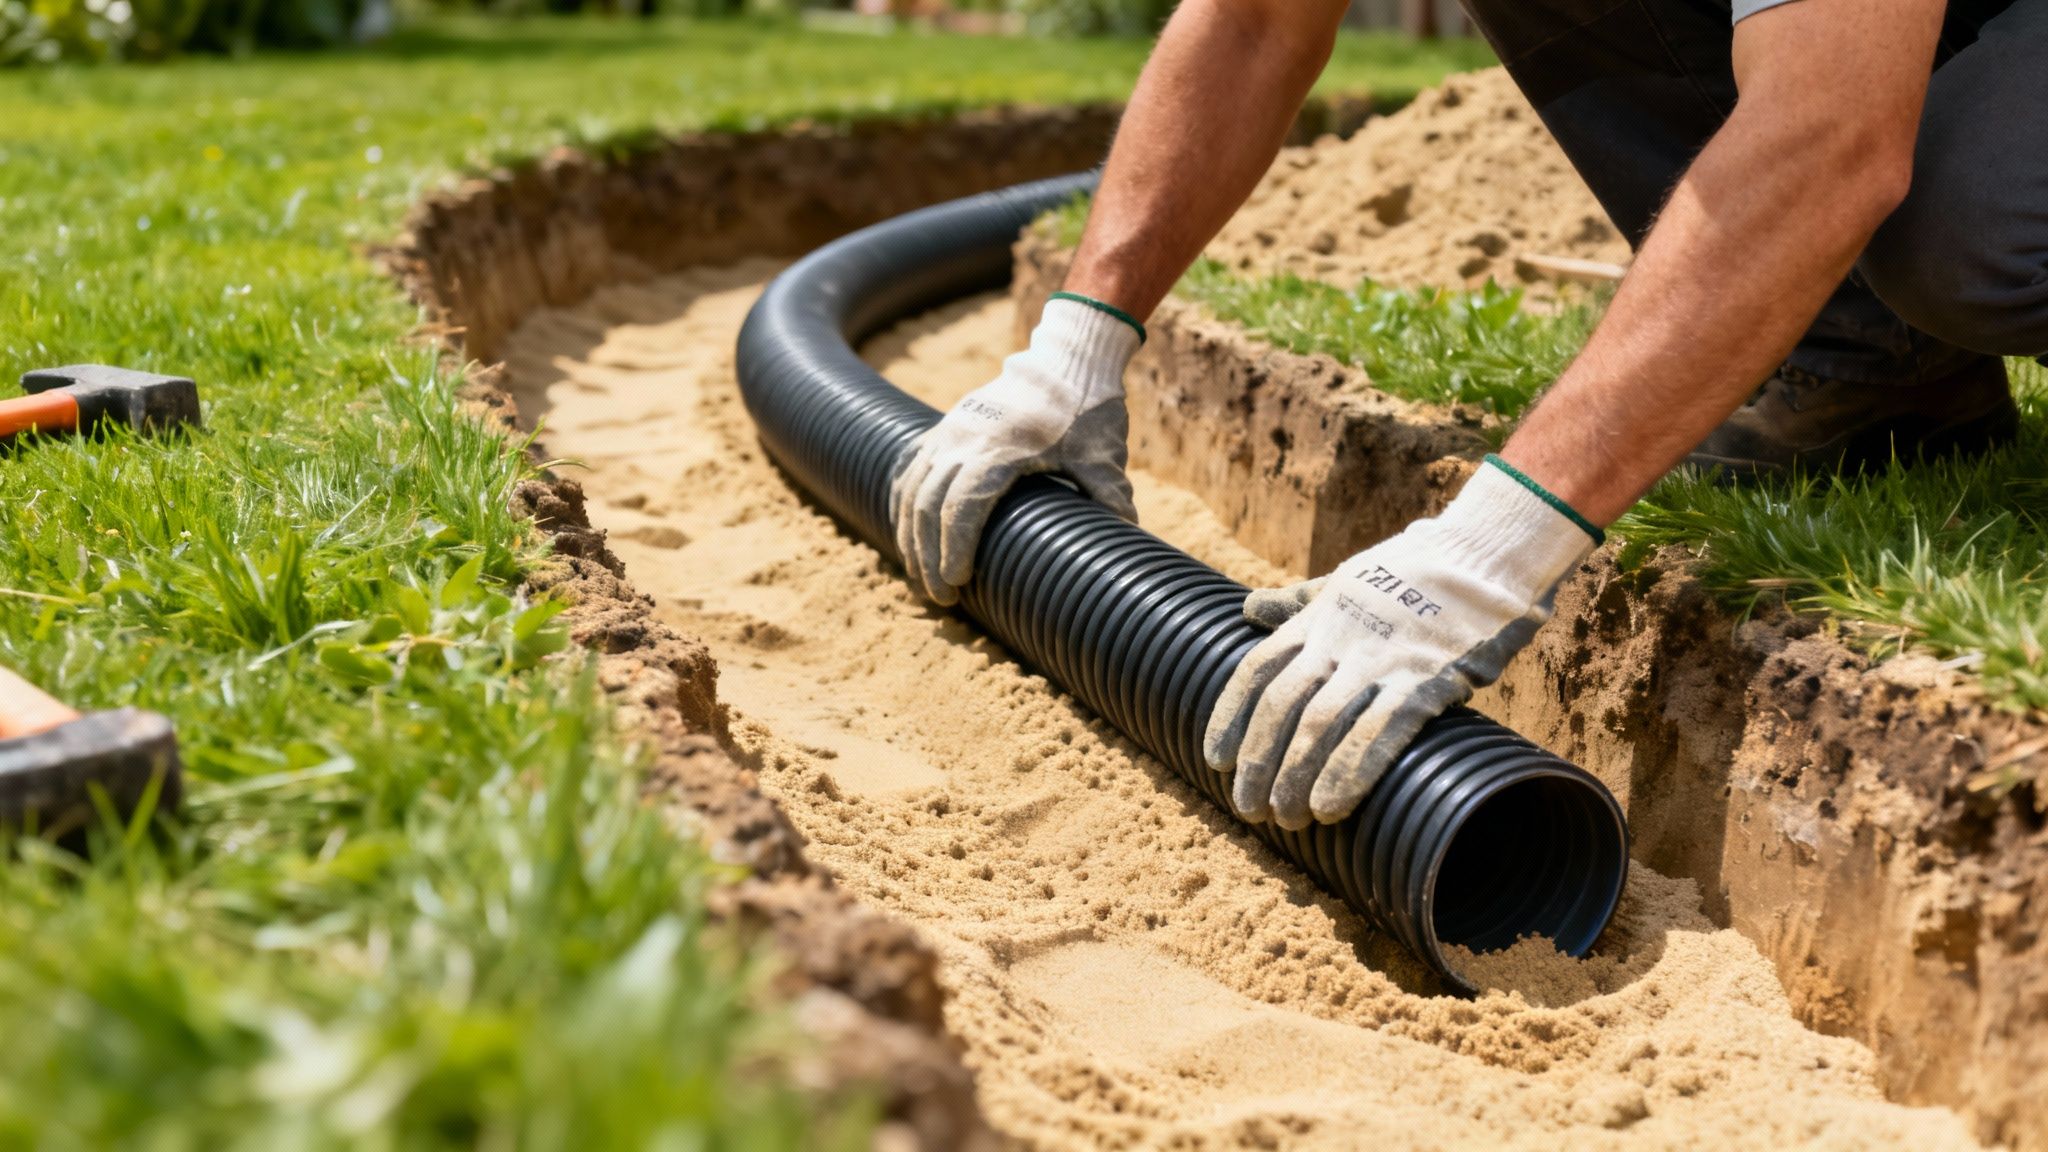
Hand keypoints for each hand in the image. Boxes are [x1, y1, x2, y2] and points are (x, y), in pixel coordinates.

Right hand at [891, 295, 1142, 604]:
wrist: (1066, 359)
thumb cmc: (1087, 410)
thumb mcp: (1104, 455)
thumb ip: (1111, 496)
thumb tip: (1127, 538)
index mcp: (1000, 449)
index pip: (962, 506)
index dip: (953, 548)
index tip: (955, 584)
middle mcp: (964, 439)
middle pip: (928, 505)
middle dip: (928, 556)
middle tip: (942, 598)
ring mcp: (949, 431)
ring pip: (913, 489)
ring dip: (911, 536)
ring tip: (922, 577)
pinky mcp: (945, 428)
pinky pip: (912, 470)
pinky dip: (905, 505)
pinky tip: (907, 535)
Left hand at [1203, 457, 1599, 828]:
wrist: (1487, 553)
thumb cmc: (1417, 570)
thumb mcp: (1346, 579)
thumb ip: (1298, 602)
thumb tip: (1249, 609)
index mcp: (1318, 618)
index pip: (1256, 671)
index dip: (1230, 717)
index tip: (1216, 760)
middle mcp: (1339, 639)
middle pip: (1281, 706)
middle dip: (1260, 762)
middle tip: (1250, 808)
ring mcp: (1380, 659)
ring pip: (1320, 725)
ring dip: (1297, 777)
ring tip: (1287, 820)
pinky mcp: (1425, 680)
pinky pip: (1378, 732)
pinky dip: (1349, 773)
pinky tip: (1332, 807)